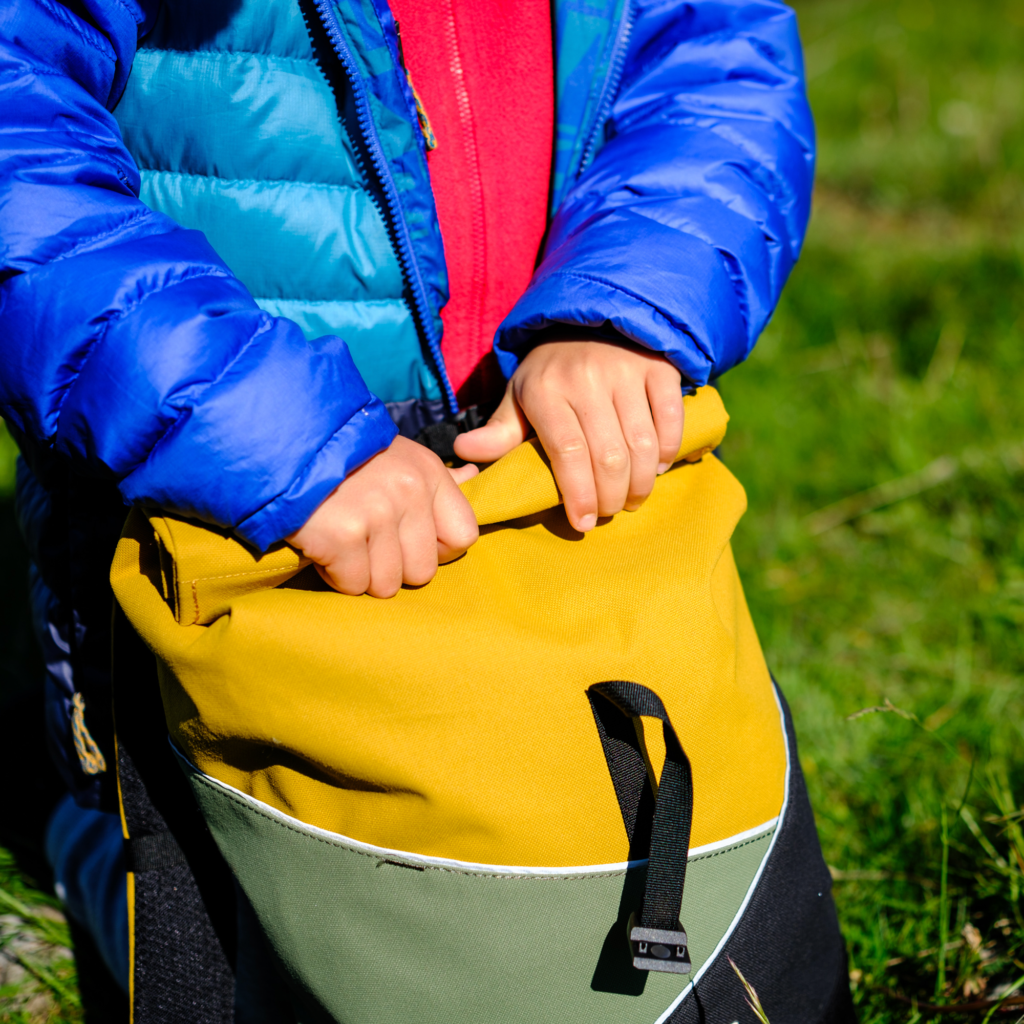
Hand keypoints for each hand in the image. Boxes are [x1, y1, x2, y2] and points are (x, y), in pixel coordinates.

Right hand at [287, 436, 478, 597]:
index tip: (407, 542)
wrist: (279, 445)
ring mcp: (377, 514)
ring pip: (387, 585)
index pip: (463, 537)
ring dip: (361, 573)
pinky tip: (323, 545)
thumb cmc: (341, 456)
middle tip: (364, 542)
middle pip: (423, 572)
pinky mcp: (343, 536)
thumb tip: (473, 476)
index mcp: (428, 473)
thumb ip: (435, 477)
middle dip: (392, 567)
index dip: (435, 550)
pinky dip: (334, 574)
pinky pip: (353, 584)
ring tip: (342, 540)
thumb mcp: (395, 455)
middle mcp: (409, 492)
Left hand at [453, 339, 682, 532]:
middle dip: (612, 497)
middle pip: (608, 456)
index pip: (567, 453)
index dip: (578, 493)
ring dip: (642, 482)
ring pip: (643, 443)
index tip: (583, 524)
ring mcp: (626, 371)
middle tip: (609, 512)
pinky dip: (669, 449)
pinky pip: (671, 417)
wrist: (589, 317)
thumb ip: (497, 432)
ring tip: (632, 499)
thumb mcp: (518, 396)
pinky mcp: (658, 367)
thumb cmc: (550, 371)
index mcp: (546, 390)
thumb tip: (463, 453)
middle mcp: (587, 378)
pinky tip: (660, 468)